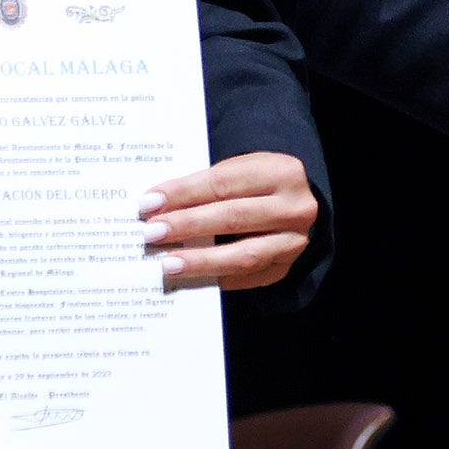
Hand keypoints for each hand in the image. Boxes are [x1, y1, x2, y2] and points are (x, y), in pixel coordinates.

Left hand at [138, 152, 316, 292]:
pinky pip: (248, 278)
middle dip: (187, 225)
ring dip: (200, 260)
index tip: (150, 203)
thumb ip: (207, 185)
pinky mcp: (286, 268)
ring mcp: (294, 242)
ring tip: (167, 263)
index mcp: (281, 172)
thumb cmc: (259, 184)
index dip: (184, 193)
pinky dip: (217, 277)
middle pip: (232, 217)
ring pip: (243, 255)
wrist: (298, 205)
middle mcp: (294, 207)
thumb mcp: (242, 170)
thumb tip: (158, 206)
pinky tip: (192, 277)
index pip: (223, 183)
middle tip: (152, 232)